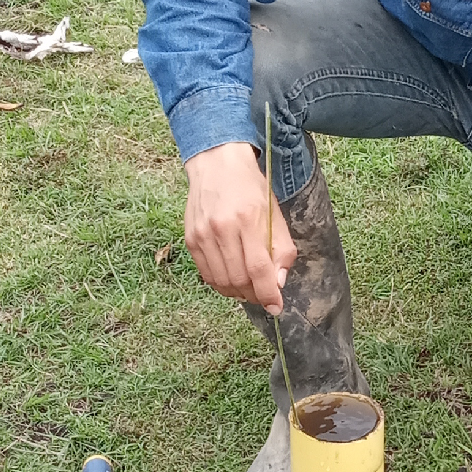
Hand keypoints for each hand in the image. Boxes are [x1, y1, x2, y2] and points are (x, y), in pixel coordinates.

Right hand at [182, 141, 296, 312]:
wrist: (218, 165)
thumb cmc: (251, 189)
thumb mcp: (275, 215)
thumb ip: (281, 249)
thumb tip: (278, 283)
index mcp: (248, 220)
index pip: (259, 269)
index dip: (268, 293)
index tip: (276, 306)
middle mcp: (222, 229)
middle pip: (239, 279)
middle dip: (255, 295)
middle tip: (264, 296)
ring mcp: (203, 234)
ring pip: (221, 281)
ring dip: (238, 293)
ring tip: (249, 289)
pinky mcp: (190, 238)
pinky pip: (206, 273)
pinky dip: (221, 284)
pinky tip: (232, 280)